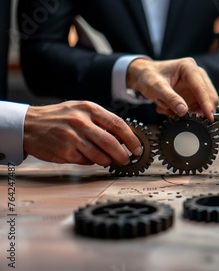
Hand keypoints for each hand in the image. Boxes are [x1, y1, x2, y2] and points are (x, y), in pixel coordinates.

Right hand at [23, 101, 141, 165]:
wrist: (28, 125)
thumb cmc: (59, 118)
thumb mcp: (81, 111)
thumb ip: (101, 121)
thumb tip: (124, 138)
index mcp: (89, 109)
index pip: (118, 124)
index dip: (131, 138)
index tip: (138, 148)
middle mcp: (81, 121)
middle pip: (111, 142)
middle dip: (123, 154)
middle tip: (127, 160)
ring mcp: (72, 137)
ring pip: (99, 155)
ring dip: (107, 161)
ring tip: (108, 160)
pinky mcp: (64, 151)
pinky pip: (85, 161)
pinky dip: (90, 162)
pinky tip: (87, 157)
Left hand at [127, 58, 218, 121]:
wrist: (144, 76)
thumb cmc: (148, 76)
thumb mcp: (156, 87)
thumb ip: (170, 98)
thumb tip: (184, 111)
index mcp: (188, 67)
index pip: (201, 88)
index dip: (206, 103)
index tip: (209, 117)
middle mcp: (196, 74)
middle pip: (209, 96)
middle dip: (201, 110)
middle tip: (188, 119)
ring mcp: (197, 85)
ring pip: (205, 104)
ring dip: (191, 112)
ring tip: (170, 110)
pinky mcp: (194, 94)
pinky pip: (197, 108)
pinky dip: (186, 113)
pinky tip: (171, 109)